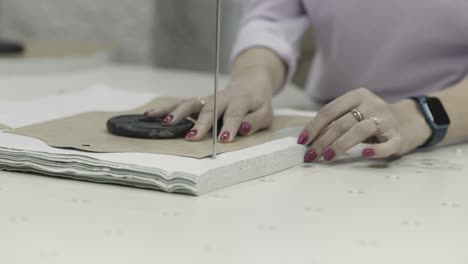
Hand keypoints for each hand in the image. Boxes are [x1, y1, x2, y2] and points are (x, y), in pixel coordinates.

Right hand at [144, 77, 273, 141]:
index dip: (229, 126)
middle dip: (201, 124)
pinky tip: (151, 114)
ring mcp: (207, 99)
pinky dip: (166, 109)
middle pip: (209, 109)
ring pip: (190, 103)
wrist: (250, 84)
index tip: (224, 139)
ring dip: (178, 113)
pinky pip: (181, 104)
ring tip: (166, 123)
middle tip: (193, 137)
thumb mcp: (266, 113)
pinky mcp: (198, 102)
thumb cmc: (258, 103)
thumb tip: (242, 129)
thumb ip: (255, 121)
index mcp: (240, 101)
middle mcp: (221, 98)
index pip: (234, 114)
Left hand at [298, 88, 431, 161]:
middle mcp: (372, 105)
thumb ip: (336, 120)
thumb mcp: (356, 112)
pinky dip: (376, 150)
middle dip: (322, 140)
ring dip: (340, 145)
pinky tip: (364, 154)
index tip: (302, 141)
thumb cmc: (375, 119)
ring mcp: (387, 121)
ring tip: (326, 157)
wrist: (413, 120)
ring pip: (359, 131)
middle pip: (341, 123)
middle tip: (310, 155)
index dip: (313, 127)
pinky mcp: (399, 137)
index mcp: (358, 96)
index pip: (329, 110)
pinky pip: (386, 144)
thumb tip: (308, 138)